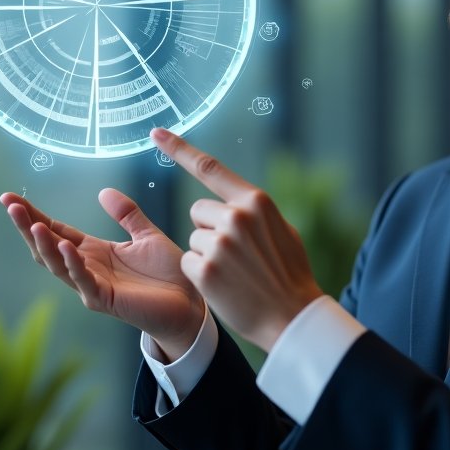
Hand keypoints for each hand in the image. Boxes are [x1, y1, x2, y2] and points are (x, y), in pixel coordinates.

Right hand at [0, 187, 204, 359]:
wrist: (189, 302)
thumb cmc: (167, 273)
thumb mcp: (146, 235)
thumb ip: (127, 214)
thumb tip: (103, 191)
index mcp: (94, 251)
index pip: (56, 230)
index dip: (33, 214)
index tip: (10, 197)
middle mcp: (87, 267)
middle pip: (48, 245)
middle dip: (27, 225)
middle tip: (9, 204)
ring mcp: (92, 285)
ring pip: (58, 265)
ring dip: (43, 244)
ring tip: (32, 224)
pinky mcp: (105, 299)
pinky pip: (83, 280)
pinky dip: (72, 264)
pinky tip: (64, 246)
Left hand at [151, 128, 323, 351]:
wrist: (292, 316)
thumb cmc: (289, 273)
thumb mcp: (283, 230)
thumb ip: (255, 212)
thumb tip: (236, 202)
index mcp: (255, 201)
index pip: (210, 168)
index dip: (179, 149)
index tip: (156, 133)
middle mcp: (236, 216)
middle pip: (199, 211)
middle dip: (210, 228)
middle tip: (236, 254)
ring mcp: (219, 243)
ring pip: (193, 238)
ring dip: (207, 254)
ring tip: (235, 272)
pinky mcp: (205, 270)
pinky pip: (188, 262)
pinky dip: (201, 275)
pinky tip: (224, 285)